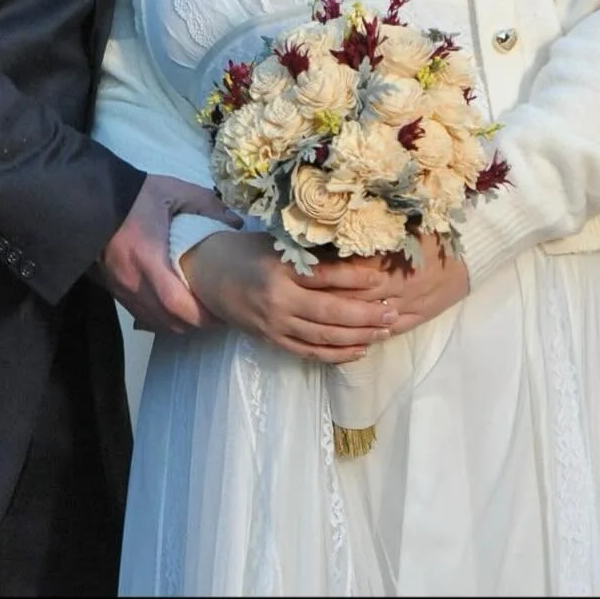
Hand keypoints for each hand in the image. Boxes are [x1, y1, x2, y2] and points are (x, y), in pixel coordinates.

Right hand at [98, 174, 238, 335]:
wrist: (91, 200)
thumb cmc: (134, 196)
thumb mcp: (171, 191)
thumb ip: (204, 204)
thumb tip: (235, 222)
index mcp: (148, 258)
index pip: (177, 303)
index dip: (202, 315)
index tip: (224, 312)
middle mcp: (133, 281)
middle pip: (169, 321)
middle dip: (196, 323)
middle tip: (218, 314)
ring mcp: (122, 289)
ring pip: (156, 322)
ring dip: (179, 323)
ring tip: (199, 312)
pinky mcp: (115, 290)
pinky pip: (143, 315)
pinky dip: (162, 318)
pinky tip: (174, 307)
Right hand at [179, 233, 397, 364]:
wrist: (207, 276)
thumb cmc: (247, 252)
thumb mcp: (276, 244)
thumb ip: (310, 254)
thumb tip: (355, 255)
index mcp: (279, 269)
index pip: (324, 276)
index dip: (355, 278)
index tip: (382, 279)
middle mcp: (278, 300)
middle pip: (329, 312)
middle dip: (365, 315)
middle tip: (392, 312)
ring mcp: (275, 325)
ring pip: (323, 336)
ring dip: (357, 336)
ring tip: (384, 331)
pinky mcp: (273, 341)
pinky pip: (309, 352)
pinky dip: (336, 354)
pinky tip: (359, 350)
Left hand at [301, 235, 469, 334]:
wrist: (470, 261)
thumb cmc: (436, 237)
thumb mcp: (411, 224)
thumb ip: (381, 227)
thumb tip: (345, 217)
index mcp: (394, 260)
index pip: (354, 269)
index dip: (329, 271)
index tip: (305, 268)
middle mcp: (397, 286)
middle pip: (355, 296)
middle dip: (327, 298)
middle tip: (300, 296)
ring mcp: (405, 307)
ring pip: (368, 317)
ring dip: (342, 319)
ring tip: (313, 318)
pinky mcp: (412, 320)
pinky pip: (385, 332)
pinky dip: (364, 334)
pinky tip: (344, 335)